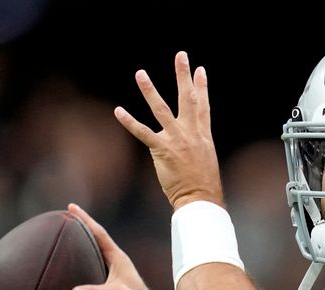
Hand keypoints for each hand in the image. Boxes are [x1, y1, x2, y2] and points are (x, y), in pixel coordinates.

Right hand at [68, 203, 173, 289]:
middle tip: (62, 218)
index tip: (71, 206)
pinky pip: (87, 274)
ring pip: (90, 258)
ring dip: (77, 249)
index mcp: (117, 259)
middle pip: (93, 242)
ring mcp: (110, 277)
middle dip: (78, 229)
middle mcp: (114, 264)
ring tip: (60, 242)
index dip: (85, 219)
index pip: (99, 234)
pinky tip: (65, 273)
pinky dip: (76, 269)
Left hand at [114, 51, 222, 209]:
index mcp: (203, 135)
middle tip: (181, 56)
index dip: (202, 87)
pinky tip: (119, 111)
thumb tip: (192, 143)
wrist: (201, 198)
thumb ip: (197, 146)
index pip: (203, 106)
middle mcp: (191, 133)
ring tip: (141, 74)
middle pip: (188, 98)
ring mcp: (176, 140)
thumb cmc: (204, 185)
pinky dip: (130, 122)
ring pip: (161, 109)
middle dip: (184, 76)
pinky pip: (143, 133)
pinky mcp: (162, 150)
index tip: (200, 70)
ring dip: (150, 90)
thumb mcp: (206, 160)